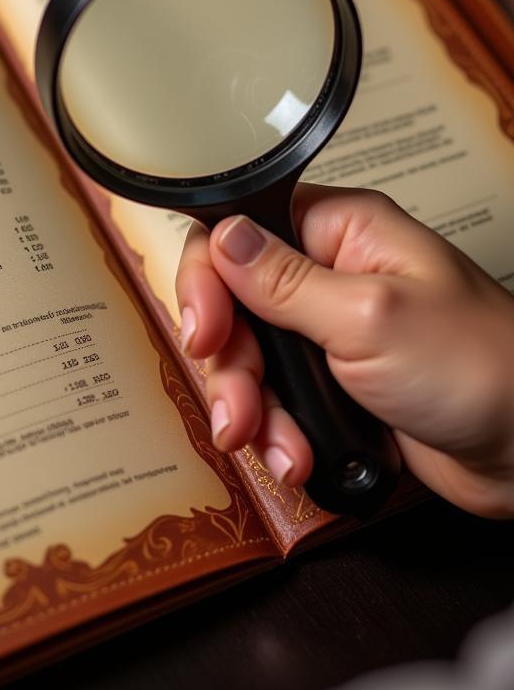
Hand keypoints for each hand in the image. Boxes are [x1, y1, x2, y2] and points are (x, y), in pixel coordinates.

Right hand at [175, 185, 513, 518]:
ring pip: (247, 359)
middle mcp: (326, 275)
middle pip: (231, 305)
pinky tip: (298, 455)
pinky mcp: (330, 380)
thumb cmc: (482, 370)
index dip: (207, 282)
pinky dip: (276, 433)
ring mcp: (326, 330)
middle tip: (238, 408)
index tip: (208, 333)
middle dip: (231, 366)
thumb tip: (223, 237)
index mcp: (339, 233)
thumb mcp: (370, 318)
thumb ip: (284, 280)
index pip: (236, 234)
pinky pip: (273, 398)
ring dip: (253, 410)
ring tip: (279, 448)